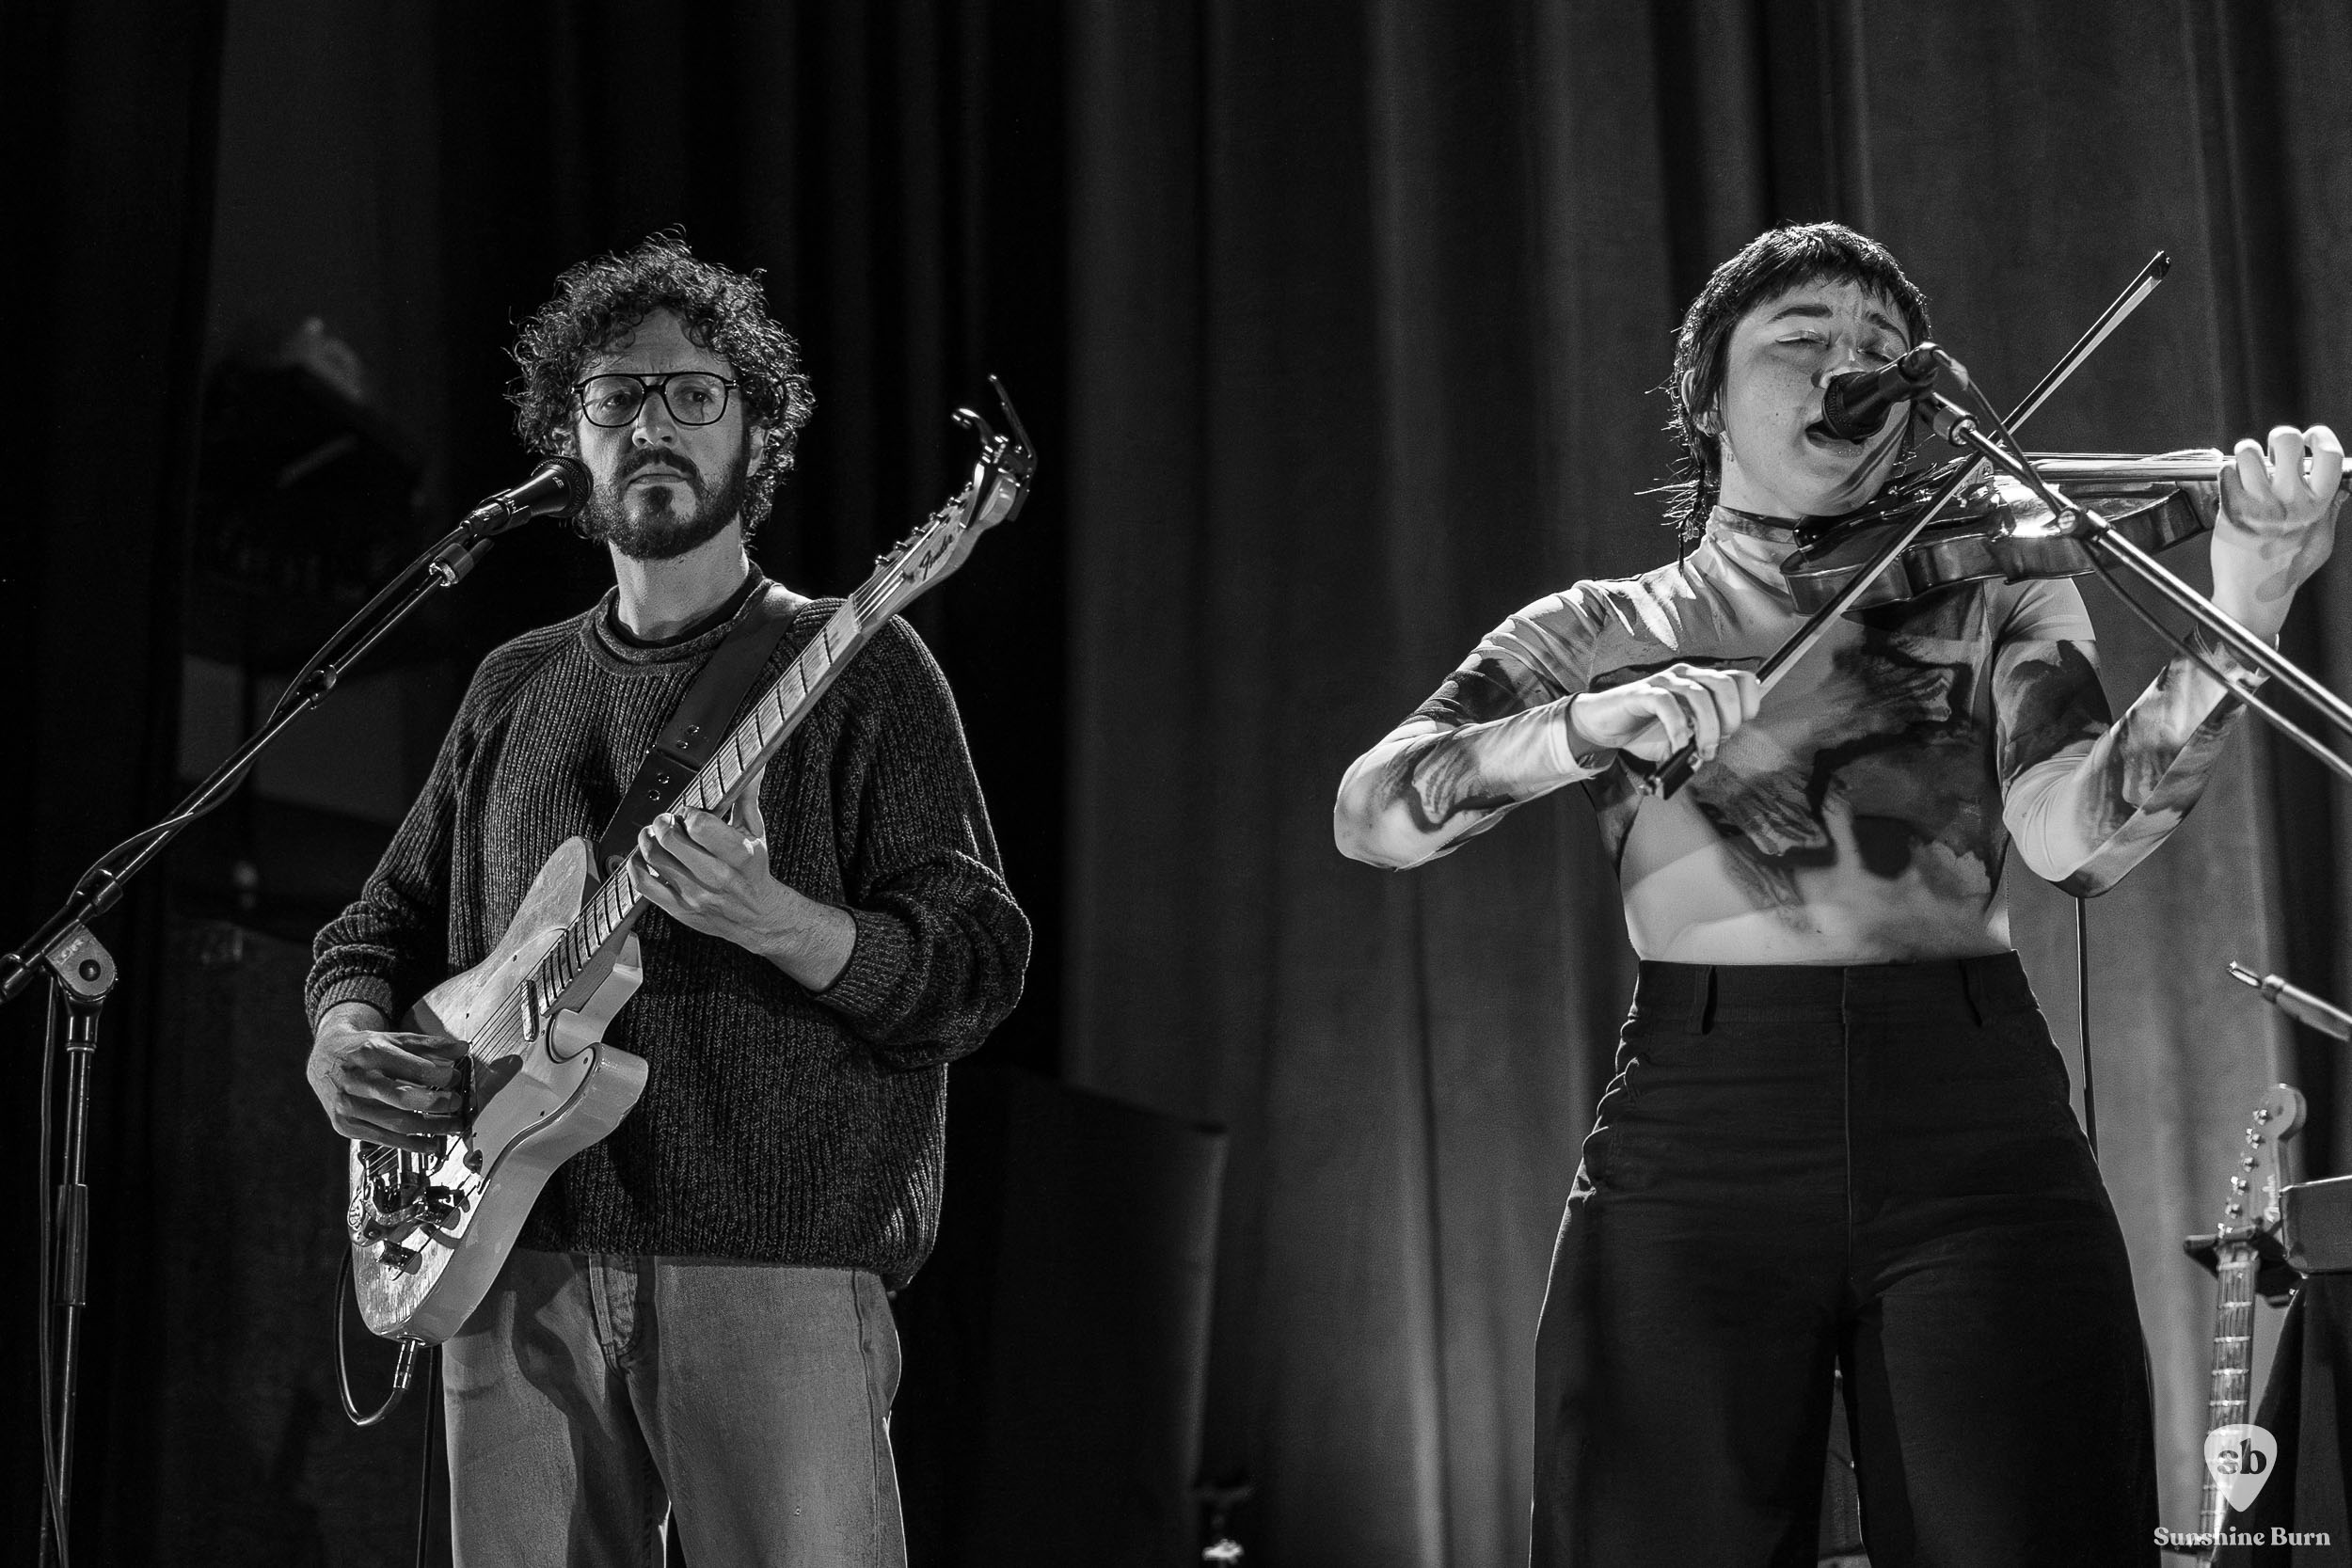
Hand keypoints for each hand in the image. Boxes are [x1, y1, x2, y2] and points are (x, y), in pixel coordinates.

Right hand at [307, 1003, 469, 1152]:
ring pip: (395, 1123)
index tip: (455, 1078)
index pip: (412, 1068)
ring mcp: (347, 1105)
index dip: (439, 1076)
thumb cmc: (364, 1049)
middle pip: (401, 1097)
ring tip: (452, 1126)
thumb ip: (430, 1045)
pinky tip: (430, 1144)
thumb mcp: (395, 1039)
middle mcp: (356, 1080)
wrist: (324, 1059)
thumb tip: (463, 1049)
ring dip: (430, 1128)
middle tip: (455, 1103)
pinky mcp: (344, 1125)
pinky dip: (410, 1144)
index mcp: (370, 1053)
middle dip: (435, 1103)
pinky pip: (383, 1139)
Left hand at [636, 762, 854, 987]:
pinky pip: (645, 886)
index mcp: (740, 855)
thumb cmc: (754, 871)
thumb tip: (753, 766)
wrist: (758, 917)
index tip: (691, 813)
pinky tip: (644, 856)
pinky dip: (636, 866)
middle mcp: (717, 877)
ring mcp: (696, 895)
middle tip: (667, 820)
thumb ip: (747, 797)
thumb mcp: (756, 832)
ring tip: (654, 834)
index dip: (689, 813)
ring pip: (655, 859)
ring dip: (648, 840)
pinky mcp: (680, 910)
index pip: (700, 825)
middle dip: (664, 822)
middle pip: (672, 841)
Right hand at [1568, 665, 1761, 764]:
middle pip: (1725, 684)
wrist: (1604, 727)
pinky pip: (1667, 704)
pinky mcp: (1642, 693)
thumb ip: (1705, 736)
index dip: (1748, 704)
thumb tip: (1721, 741)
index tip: (1735, 730)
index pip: (1741, 679)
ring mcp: (1663, 681)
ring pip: (1699, 695)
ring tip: (1700, 751)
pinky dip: (1678, 728)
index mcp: (1701, 681)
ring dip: (1707, 729)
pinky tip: (1677, 745)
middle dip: (1729, 719)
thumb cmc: (1644, 730)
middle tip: (1716, 744)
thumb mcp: (1684, 736)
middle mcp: (1685, 675)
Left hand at [2211, 424, 2342, 639]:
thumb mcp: (2321, 540)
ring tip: (2249, 466)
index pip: (2329, 455)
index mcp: (2317, 505)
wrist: (2252, 596)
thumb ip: (2330, 511)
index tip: (2310, 437)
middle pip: (2286, 440)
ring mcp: (2256, 503)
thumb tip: (2341, 486)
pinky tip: (2234, 483)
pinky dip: (2228, 471)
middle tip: (2275, 452)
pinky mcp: (2229, 508)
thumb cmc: (2287, 569)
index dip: (2320, 437)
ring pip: (2249, 451)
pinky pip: (2226, 472)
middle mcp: (2288, 500)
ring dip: (2247, 453)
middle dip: (2280, 437)